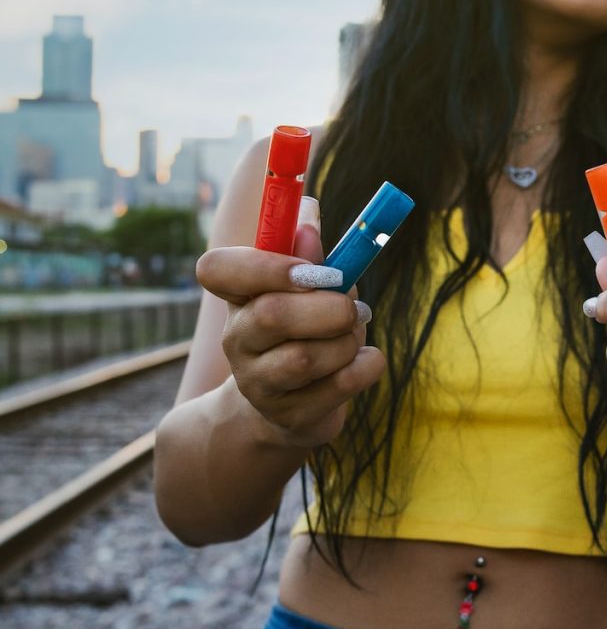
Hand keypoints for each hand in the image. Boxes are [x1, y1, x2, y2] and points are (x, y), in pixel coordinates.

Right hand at [196, 197, 385, 447]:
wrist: (291, 408)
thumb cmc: (307, 330)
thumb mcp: (308, 287)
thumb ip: (311, 253)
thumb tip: (309, 211)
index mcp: (239, 297)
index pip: (216, 270)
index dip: (265, 265)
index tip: (310, 269)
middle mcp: (238, 339)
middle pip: (273, 314)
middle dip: (329, 307)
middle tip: (353, 306)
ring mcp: (258, 383)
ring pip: (307, 356)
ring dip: (347, 340)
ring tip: (354, 335)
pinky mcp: (290, 416)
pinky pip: (341, 385)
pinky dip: (366, 366)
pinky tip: (364, 361)